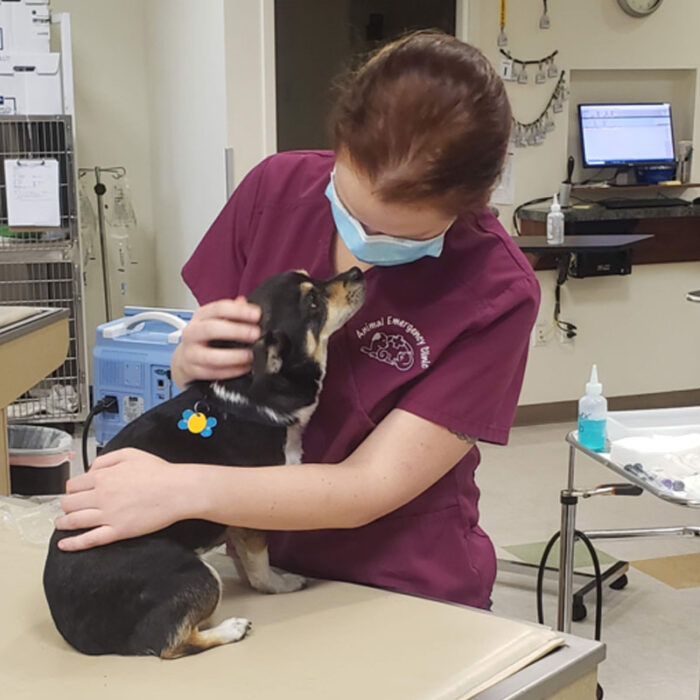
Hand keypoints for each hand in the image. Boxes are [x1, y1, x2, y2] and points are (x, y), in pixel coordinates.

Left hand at [54, 448, 189, 550]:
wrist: (178, 490)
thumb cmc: (159, 472)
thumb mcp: (131, 454)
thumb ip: (106, 459)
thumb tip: (91, 470)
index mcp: (104, 477)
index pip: (74, 484)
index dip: (73, 488)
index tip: (75, 491)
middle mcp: (101, 496)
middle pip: (70, 503)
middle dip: (66, 504)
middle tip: (68, 507)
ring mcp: (108, 515)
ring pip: (74, 521)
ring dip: (63, 522)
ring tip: (60, 523)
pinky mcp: (117, 531)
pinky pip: (89, 539)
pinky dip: (73, 544)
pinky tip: (64, 544)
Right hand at [173, 297, 260, 385]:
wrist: (186, 357)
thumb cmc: (205, 336)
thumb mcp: (215, 320)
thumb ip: (233, 312)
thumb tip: (247, 304)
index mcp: (200, 316)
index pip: (218, 308)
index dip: (239, 311)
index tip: (256, 315)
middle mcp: (193, 332)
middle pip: (211, 329)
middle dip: (236, 331)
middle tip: (255, 334)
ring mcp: (191, 352)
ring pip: (211, 356)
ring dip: (234, 356)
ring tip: (250, 355)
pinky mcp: (193, 370)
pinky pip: (213, 373)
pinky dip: (231, 371)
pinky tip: (244, 368)